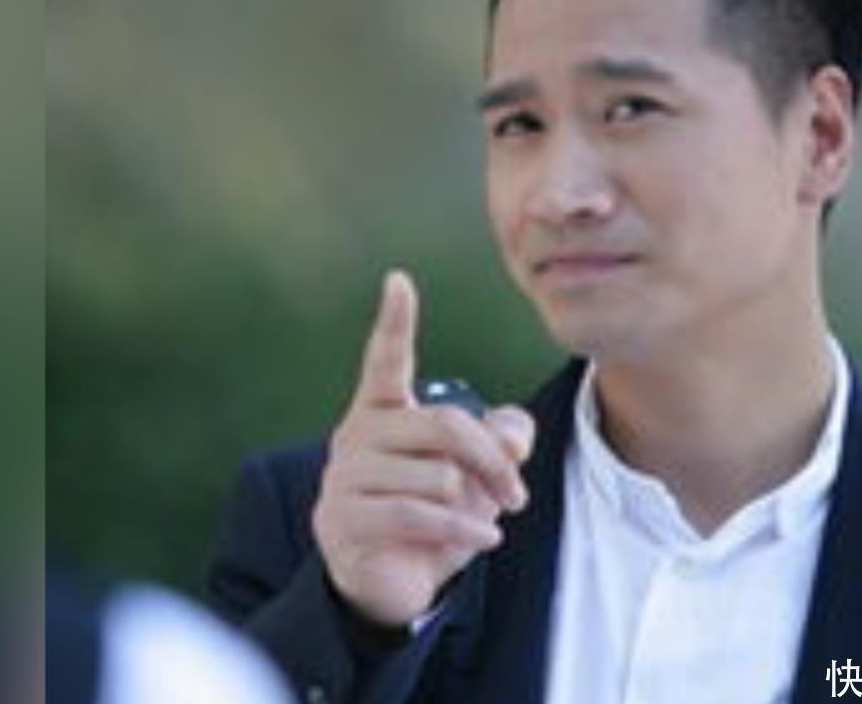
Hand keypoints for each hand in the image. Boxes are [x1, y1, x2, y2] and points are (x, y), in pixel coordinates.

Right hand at [312, 270, 534, 627]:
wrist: (388, 581)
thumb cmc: (430, 513)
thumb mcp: (473, 474)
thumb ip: (499, 441)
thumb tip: (512, 436)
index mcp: (382, 410)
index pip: (386, 360)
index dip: (395, 322)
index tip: (399, 280)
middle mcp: (357, 435)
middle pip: (445, 425)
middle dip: (493, 460)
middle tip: (517, 493)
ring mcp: (344, 477)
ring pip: (437, 476)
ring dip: (474, 505)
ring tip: (477, 522)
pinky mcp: (344, 519)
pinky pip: (419, 514)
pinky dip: (464, 529)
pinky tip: (485, 539)